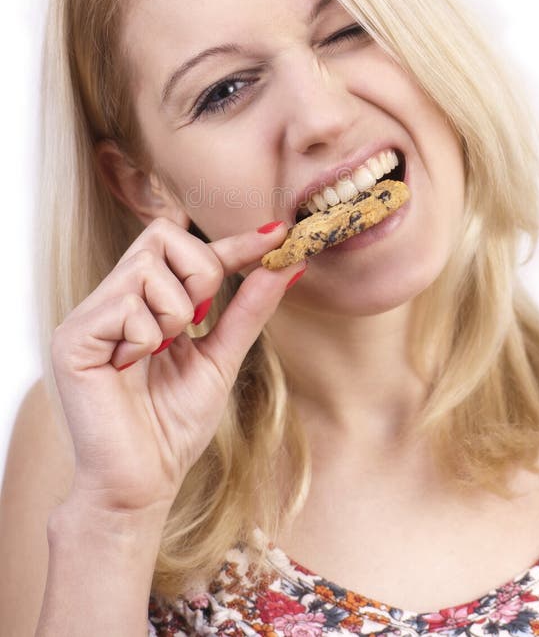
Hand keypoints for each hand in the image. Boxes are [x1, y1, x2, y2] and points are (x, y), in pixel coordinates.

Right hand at [50, 217, 303, 516]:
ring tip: (159, 353)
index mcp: (143, 302)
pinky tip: (131, 368)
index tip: (277, 232)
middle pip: (161, 235)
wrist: (141, 484)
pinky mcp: (72, 337)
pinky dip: (145, 338)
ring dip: (173, 315)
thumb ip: (248, 310)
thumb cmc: (174, 426)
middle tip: (195, 322)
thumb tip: (286, 265)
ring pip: (147, 268)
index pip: (185, 247)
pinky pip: (126, 306)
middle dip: (199, 274)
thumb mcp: (221, 358)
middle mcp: (111, 299)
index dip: (231, 241)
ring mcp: (88, 316)